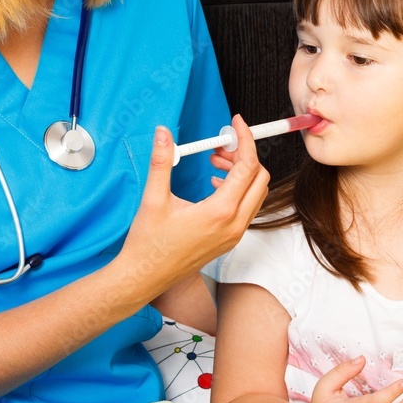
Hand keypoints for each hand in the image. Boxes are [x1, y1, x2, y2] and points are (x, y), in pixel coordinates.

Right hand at [119, 115, 268, 292]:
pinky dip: (238, 190)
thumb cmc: (148, 244)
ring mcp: (233, 235)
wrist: (143, 278)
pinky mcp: (228, 241)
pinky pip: (246, 209)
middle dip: (244, 155)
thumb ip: (162, 161)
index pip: (247, 166)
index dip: (244, 139)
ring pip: (255, 194)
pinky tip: (213, 184)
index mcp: (219, 212)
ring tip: (214, 162)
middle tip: (221, 145)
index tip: (236, 124)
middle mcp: (233, 225)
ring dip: (241, 173)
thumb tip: (164, 133)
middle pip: (259, 178)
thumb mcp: (153, 198)